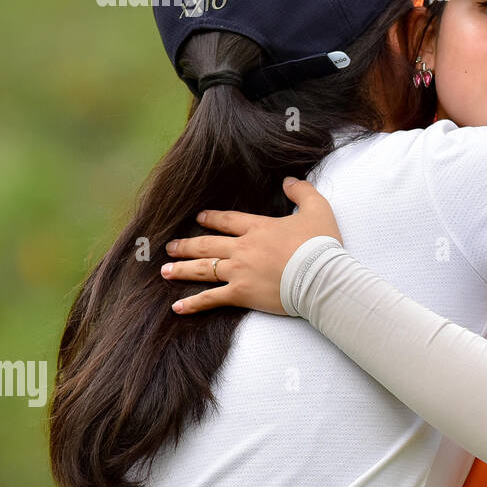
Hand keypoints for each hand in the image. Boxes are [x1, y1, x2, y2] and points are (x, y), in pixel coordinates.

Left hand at [162, 177, 341, 314]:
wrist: (320, 275)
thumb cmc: (321, 244)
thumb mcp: (318, 209)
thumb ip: (302, 191)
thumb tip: (289, 180)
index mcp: (259, 228)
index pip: (229, 221)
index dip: (212, 218)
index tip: (199, 218)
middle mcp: (243, 248)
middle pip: (208, 245)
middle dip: (187, 245)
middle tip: (171, 246)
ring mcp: (239, 271)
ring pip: (203, 269)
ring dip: (182, 269)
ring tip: (166, 270)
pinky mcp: (241, 293)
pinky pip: (211, 298)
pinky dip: (193, 303)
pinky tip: (177, 307)